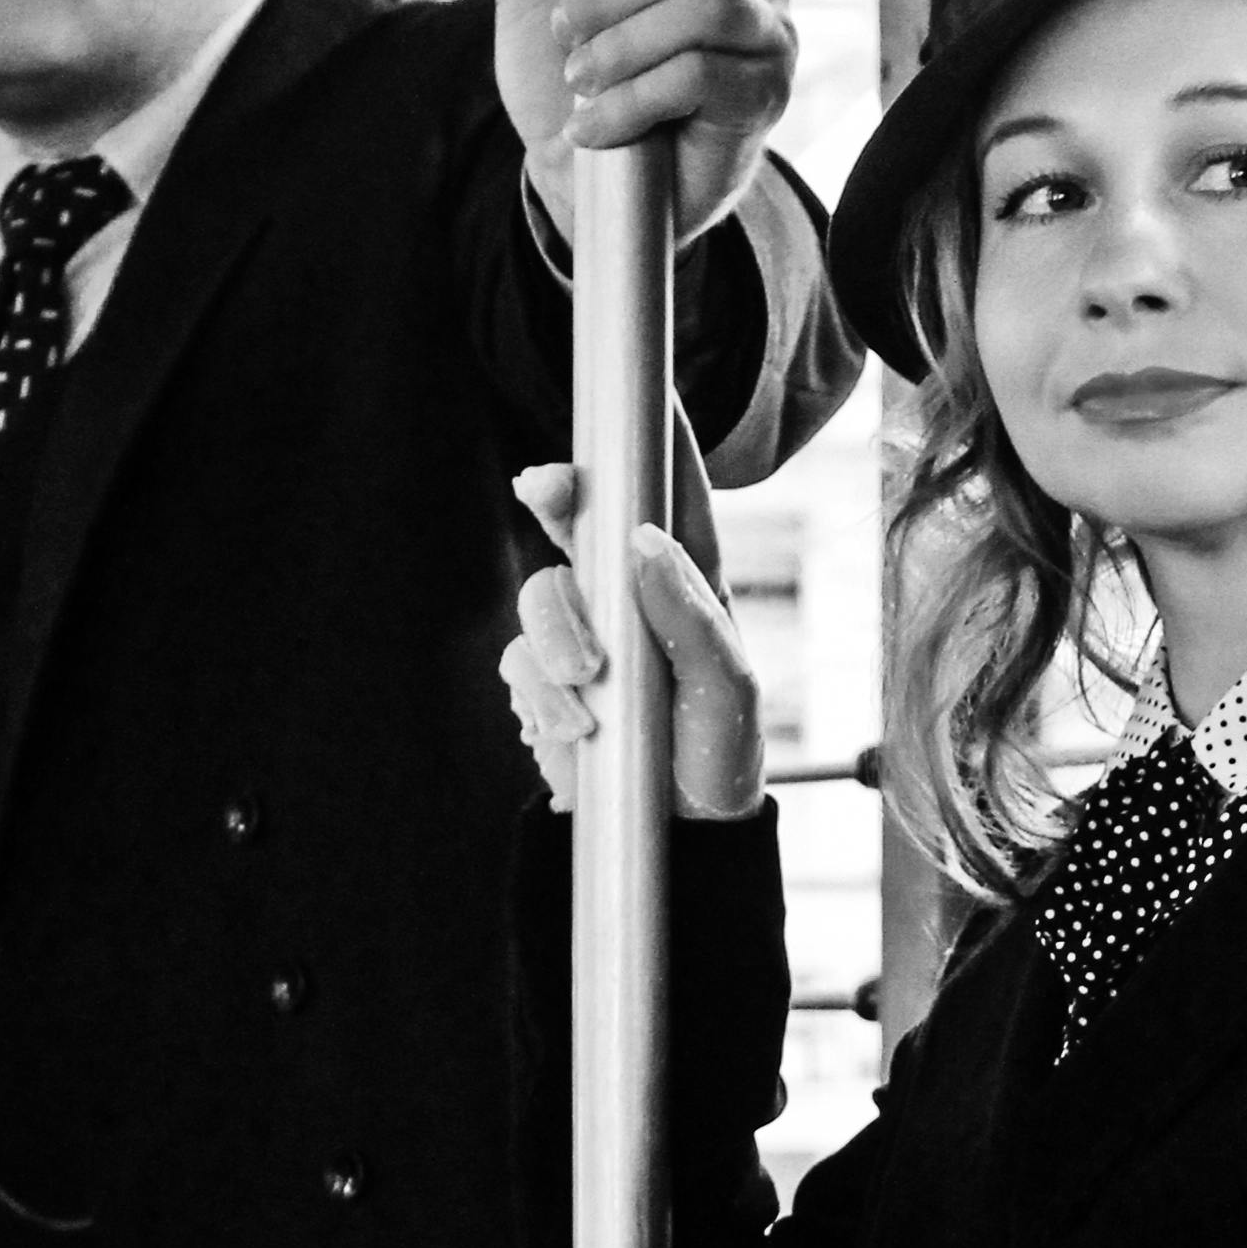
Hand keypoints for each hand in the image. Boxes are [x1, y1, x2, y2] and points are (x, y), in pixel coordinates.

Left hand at [493, 0, 796, 246]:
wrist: (576, 168)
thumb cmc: (566, 59)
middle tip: (566, 31)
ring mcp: (770, 33)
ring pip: (709, 7)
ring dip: (623, 43)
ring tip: (578, 76)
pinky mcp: (764, 97)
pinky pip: (703, 77)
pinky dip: (631, 99)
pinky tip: (593, 123)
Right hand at [504, 464, 764, 818]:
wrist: (676, 850)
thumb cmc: (717, 763)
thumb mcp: (728, 692)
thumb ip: (692, 616)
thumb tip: (643, 541)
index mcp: (684, 584)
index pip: (662, 497)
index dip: (645, 439)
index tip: (631, 397)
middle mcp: (627, 601)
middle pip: (577, 524)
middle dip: (558, 504)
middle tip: (545, 492)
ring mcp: (582, 641)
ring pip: (540, 597)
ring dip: (557, 640)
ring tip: (590, 700)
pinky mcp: (546, 686)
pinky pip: (518, 664)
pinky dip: (540, 693)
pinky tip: (575, 730)